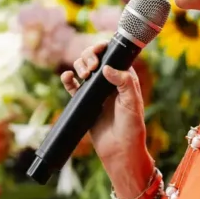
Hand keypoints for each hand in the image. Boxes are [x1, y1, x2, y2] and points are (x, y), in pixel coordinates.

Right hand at [61, 42, 147, 169]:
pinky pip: (73, 86)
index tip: (99, 50)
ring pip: (83, 69)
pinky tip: (67, 77)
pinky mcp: (85, 102)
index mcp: (124, 77)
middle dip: (89, 56)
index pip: (112, 54)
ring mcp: (96, 91)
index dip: (104, 48)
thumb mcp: (132, 103)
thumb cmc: (132, 127)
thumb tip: (106, 67)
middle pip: (95, 58)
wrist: (120, 150)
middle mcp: (110, 81)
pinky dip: (68, 79)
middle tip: (91, 69)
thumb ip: (124, 83)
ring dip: (79, 65)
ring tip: (83, 76)